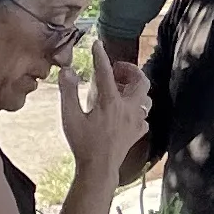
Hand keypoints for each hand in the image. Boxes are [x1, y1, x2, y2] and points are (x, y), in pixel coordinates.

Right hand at [60, 48, 149, 171]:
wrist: (99, 168)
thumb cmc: (83, 143)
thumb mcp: (70, 117)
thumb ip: (68, 92)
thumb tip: (67, 70)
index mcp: (110, 102)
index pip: (106, 72)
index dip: (101, 56)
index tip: (97, 45)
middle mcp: (128, 108)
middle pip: (141, 81)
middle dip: (130, 70)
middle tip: (116, 70)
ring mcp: (136, 121)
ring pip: (145, 97)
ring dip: (135, 89)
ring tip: (119, 89)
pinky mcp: (138, 132)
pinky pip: (143, 115)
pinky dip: (136, 108)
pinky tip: (123, 111)